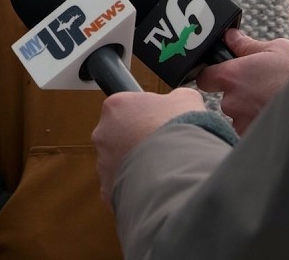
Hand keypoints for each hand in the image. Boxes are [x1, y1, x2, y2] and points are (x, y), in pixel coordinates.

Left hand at [93, 87, 204, 204]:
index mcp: (116, 106)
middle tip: (162, 147)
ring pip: (119, 163)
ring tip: (161, 169)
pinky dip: (135, 188)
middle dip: (137, 141)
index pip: (127, 107)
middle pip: (119, 135)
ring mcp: (103, 163)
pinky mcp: (108, 190)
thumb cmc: (180, 131)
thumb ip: (176, 98)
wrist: (178, 169)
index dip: (147, 115)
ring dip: (136, 165)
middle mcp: (103, 133)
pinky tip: (154, 186)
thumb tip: (179, 101)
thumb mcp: (186, 100)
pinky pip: (121, 187)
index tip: (161, 122)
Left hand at [196, 28, 288, 134]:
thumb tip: (232, 37)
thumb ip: (248, 45)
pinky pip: (252, 131)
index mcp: (232, 75)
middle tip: (263, 87)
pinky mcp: (253, 140)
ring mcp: (241, 123)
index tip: (224, 73)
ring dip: (252, 110)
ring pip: (240, 116)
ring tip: (276, 102)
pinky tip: (280, 117)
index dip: (213, 75)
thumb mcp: (278, 49)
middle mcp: (231, 102)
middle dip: (241, 94)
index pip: (204, 77)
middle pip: (225, 98)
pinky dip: (262, 125)